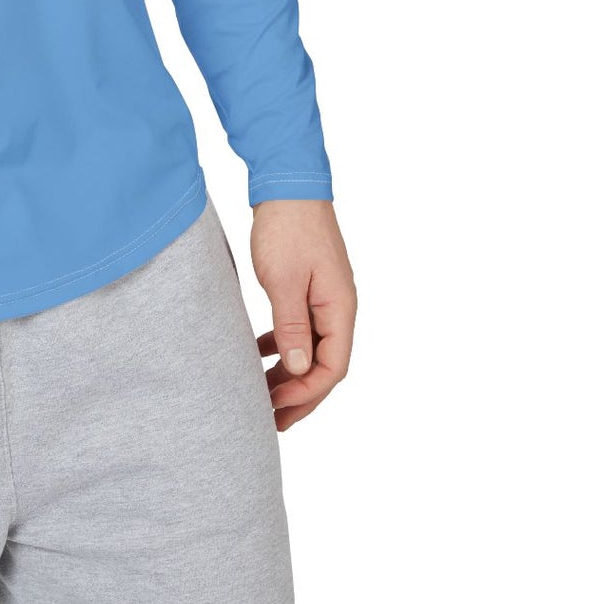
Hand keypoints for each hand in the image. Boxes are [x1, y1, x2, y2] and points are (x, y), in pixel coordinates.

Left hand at [250, 199, 354, 430]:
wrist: (288, 183)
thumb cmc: (287, 227)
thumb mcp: (283, 279)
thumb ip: (291, 325)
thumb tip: (297, 369)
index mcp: (340, 308)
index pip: (332, 367)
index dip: (305, 393)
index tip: (275, 407)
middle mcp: (339, 307)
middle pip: (326, 364)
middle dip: (300, 395)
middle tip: (271, 420)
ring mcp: (326, 297)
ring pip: (313, 348)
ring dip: (291, 373)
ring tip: (263, 395)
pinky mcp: (310, 287)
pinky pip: (302, 328)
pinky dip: (284, 346)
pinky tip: (262, 353)